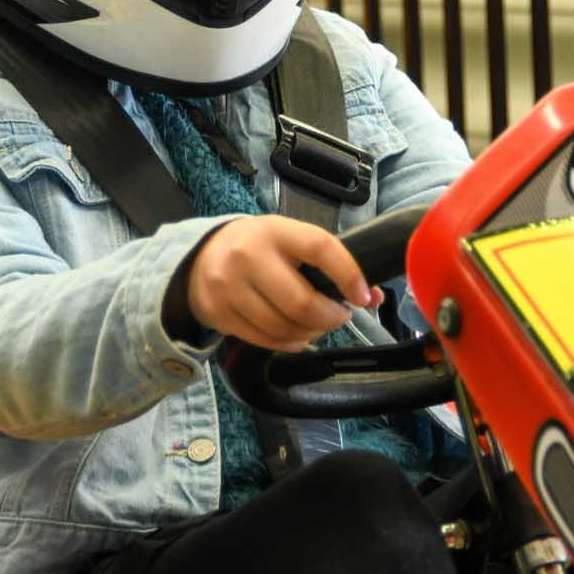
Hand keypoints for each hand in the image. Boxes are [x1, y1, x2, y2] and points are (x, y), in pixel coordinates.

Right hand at [177, 216, 385, 353]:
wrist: (200, 256)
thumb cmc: (258, 247)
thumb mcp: (289, 240)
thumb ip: (329, 263)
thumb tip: (373, 296)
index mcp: (275, 230)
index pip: (320, 247)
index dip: (349, 274)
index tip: (363, 296)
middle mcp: (249, 256)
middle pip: (302, 303)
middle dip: (331, 317)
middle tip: (340, 315)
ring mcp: (230, 287)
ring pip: (284, 327)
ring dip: (312, 333)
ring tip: (318, 324)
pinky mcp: (220, 314)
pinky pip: (266, 340)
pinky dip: (291, 343)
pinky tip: (297, 334)